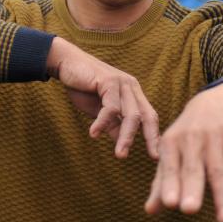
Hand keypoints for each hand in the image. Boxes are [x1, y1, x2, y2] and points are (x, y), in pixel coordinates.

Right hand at [46, 37, 159, 159]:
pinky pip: (111, 107)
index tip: (156, 156)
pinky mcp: (109, 81)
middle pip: (146, 116)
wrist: (66, 64)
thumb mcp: (99, 110)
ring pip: (131, 115)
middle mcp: (131, 87)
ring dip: (126, 137)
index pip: (149, 116)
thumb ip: (112, 124)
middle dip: (150, 138)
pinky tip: (93, 134)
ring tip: (120, 155)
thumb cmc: (83, 87)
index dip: (154, 136)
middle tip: (153, 157)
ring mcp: (122, 83)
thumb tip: (121, 141)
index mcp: (133, 94)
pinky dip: (102, 122)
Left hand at [144, 83, 222, 221]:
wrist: (215, 100)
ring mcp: (215, 137)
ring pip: (219, 170)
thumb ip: (162, 181)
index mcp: (172, 143)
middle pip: (193, 169)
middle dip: (192, 189)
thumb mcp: (173, 151)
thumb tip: (150, 211)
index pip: (170, 167)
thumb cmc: (189, 135)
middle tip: (189, 209)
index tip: (170, 204)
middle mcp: (192, 139)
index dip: (169, 184)